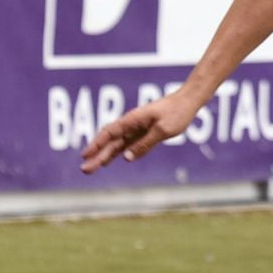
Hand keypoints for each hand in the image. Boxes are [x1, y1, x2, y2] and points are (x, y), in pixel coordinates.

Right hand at [80, 92, 200, 172]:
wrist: (188, 102)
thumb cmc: (177, 113)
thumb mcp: (163, 130)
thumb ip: (145, 144)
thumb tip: (127, 158)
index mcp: (132, 120)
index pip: (109, 133)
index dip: (96, 145)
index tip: (84, 156)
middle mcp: (131, 124)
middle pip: (110, 142)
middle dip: (96, 156)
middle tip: (84, 170)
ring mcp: (137, 129)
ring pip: (117, 144)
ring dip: (104, 155)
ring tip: (92, 168)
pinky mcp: (144, 133)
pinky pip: (127, 144)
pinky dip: (117, 152)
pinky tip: (109, 160)